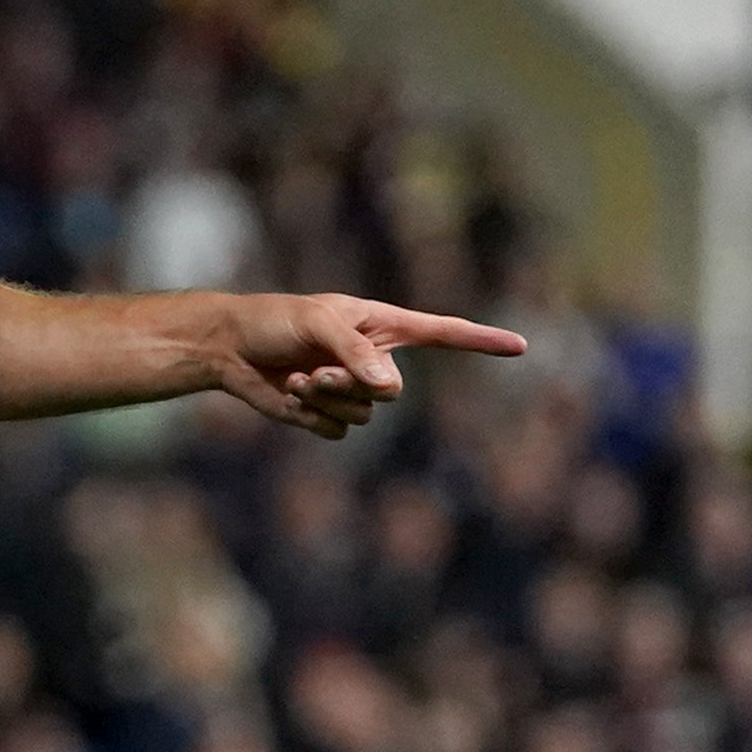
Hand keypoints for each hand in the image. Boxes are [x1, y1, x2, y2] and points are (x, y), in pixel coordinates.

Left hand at [199, 291, 530, 437]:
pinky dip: (312, 417)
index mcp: (382, 327)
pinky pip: (338, 431)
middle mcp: (374, 360)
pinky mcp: (328, 416)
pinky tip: (290, 396)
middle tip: (313, 367)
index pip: (443, 334)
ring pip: (365, 415)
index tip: (520, 346)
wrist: (230, 348)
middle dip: (351, 383)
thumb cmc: (275, 320)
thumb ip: (356, 353)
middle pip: (392, 391)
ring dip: (328, 400)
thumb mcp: (318, 324)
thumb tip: (391, 389)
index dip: (482, 342)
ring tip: (298, 378)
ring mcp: (353, 390)